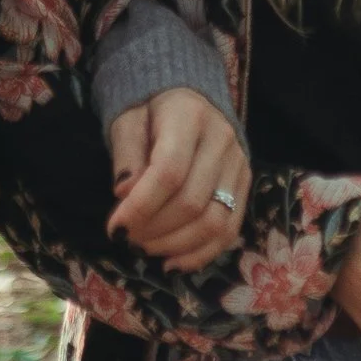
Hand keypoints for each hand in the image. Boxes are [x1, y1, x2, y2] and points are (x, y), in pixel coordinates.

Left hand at [106, 87, 251, 265]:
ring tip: (145, 248)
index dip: (141, 206)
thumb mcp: (127, 120)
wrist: (188, 97)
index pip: (169, 172)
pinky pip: (230, 230)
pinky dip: (200, 254)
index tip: (115, 228)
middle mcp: (222, 140)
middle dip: (154, 230)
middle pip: (192, 202)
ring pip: (214, 222)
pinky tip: (172, 263)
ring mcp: (239, 164)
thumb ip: (126, 154)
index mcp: (189, 117)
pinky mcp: (245, 185)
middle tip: (126, 238)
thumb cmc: (150, 111)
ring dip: (175, 245)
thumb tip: (124, 194)